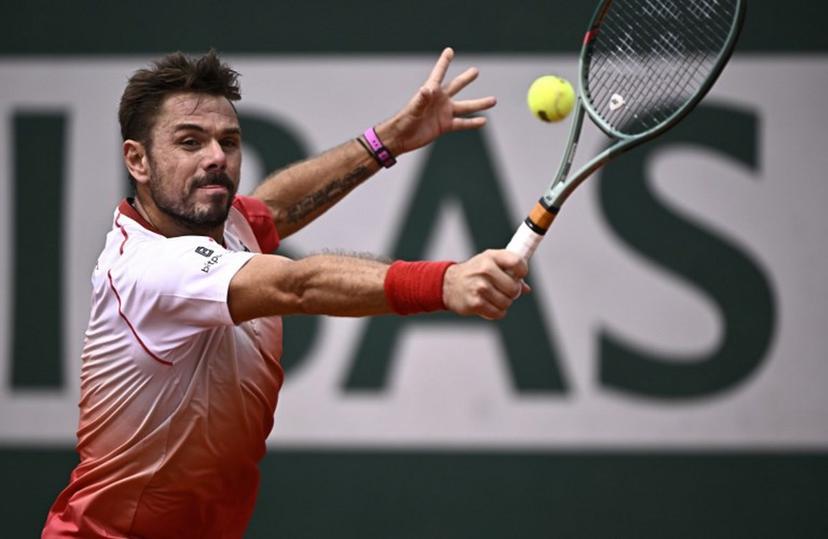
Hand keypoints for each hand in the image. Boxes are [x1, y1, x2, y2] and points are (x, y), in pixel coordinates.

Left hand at [376, 47, 496, 154]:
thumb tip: (428, 89)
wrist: (402, 138)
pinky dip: (473, 123)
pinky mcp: (445, 126)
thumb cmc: (404, 121)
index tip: (449, 51)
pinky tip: (483, 121)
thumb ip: (422, 99)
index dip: (444, 62)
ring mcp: (444, 113)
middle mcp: (440, 100)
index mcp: (431, 92)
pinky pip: (462, 123)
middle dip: (466, 79)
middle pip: (456, 86)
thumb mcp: (413, 109)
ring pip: (465, 106)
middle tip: (475, 71)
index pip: (439, 73)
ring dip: (479, 103)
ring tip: (493, 100)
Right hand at [443, 250, 529, 319]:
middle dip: (513, 293)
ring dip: (504, 303)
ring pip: (507, 302)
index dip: (522, 271)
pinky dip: (496, 312)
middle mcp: (485, 269)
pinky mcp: (475, 302)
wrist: (448, 284)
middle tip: (505, 291)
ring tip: (494, 298)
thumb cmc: (474, 273)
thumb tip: (526, 289)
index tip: (518, 275)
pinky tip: (489, 305)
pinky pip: (498, 313)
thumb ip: (509, 272)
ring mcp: (479, 286)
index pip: (517, 262)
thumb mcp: (490, 263)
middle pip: (514, 288)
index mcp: (491, 256)